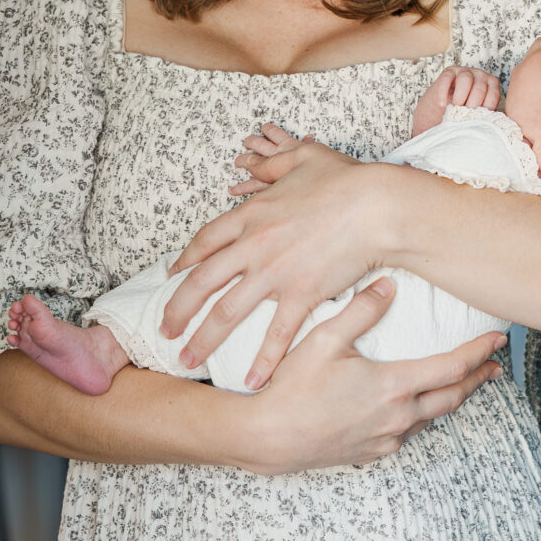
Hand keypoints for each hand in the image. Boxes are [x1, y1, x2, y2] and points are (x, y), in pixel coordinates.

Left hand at [170, 133, 407, 385]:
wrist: (376, 206)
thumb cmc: (347, 180)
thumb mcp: (303, 158)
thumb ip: (274, 164)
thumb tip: (257, 163)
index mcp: (250, 214)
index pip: (205, 241)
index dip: (184, 261)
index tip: (172, 278)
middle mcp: (253, 246)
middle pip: (201, 283)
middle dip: (177, 310)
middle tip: (164, 331)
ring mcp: (274, 273)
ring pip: (226, 312)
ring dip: (203, 339)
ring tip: (187, 360)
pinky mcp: (301, 294)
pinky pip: (276, 333)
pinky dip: (262, 359)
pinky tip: (251, 381)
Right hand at [234, 280, 506, 472]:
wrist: (266, 438)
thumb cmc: (291, 388)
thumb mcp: (324, 339)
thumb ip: (360, 310)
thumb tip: (388, 286)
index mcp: (393, 386)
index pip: (451, 368)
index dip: (478, 352)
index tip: (497, 341)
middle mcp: (397, 417)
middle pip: (452, 397)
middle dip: (476, 379)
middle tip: (493, 365)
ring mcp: (386, 439)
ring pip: (433, 417)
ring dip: (451, 398)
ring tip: (462, 382)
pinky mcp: (372, 452)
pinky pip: (410, 432)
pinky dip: (424, 414)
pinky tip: (419, 406)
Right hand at [414, 64, 500, 130]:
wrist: (444, 108)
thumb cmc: (465, 112)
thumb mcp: (478, 113)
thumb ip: (485, 115)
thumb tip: (491, 126)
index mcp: (491, 84)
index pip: (493, 94)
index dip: (486, 108)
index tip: (478, 119)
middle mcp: (480, 75)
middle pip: (480, 87)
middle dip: (472, 104)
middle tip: (465, 115)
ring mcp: (464, 71)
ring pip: (465, 79)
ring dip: (460, 96)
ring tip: (455, 108)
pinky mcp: (449, 71)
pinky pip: (447, 78)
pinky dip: (444, 92)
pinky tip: (442, 103)